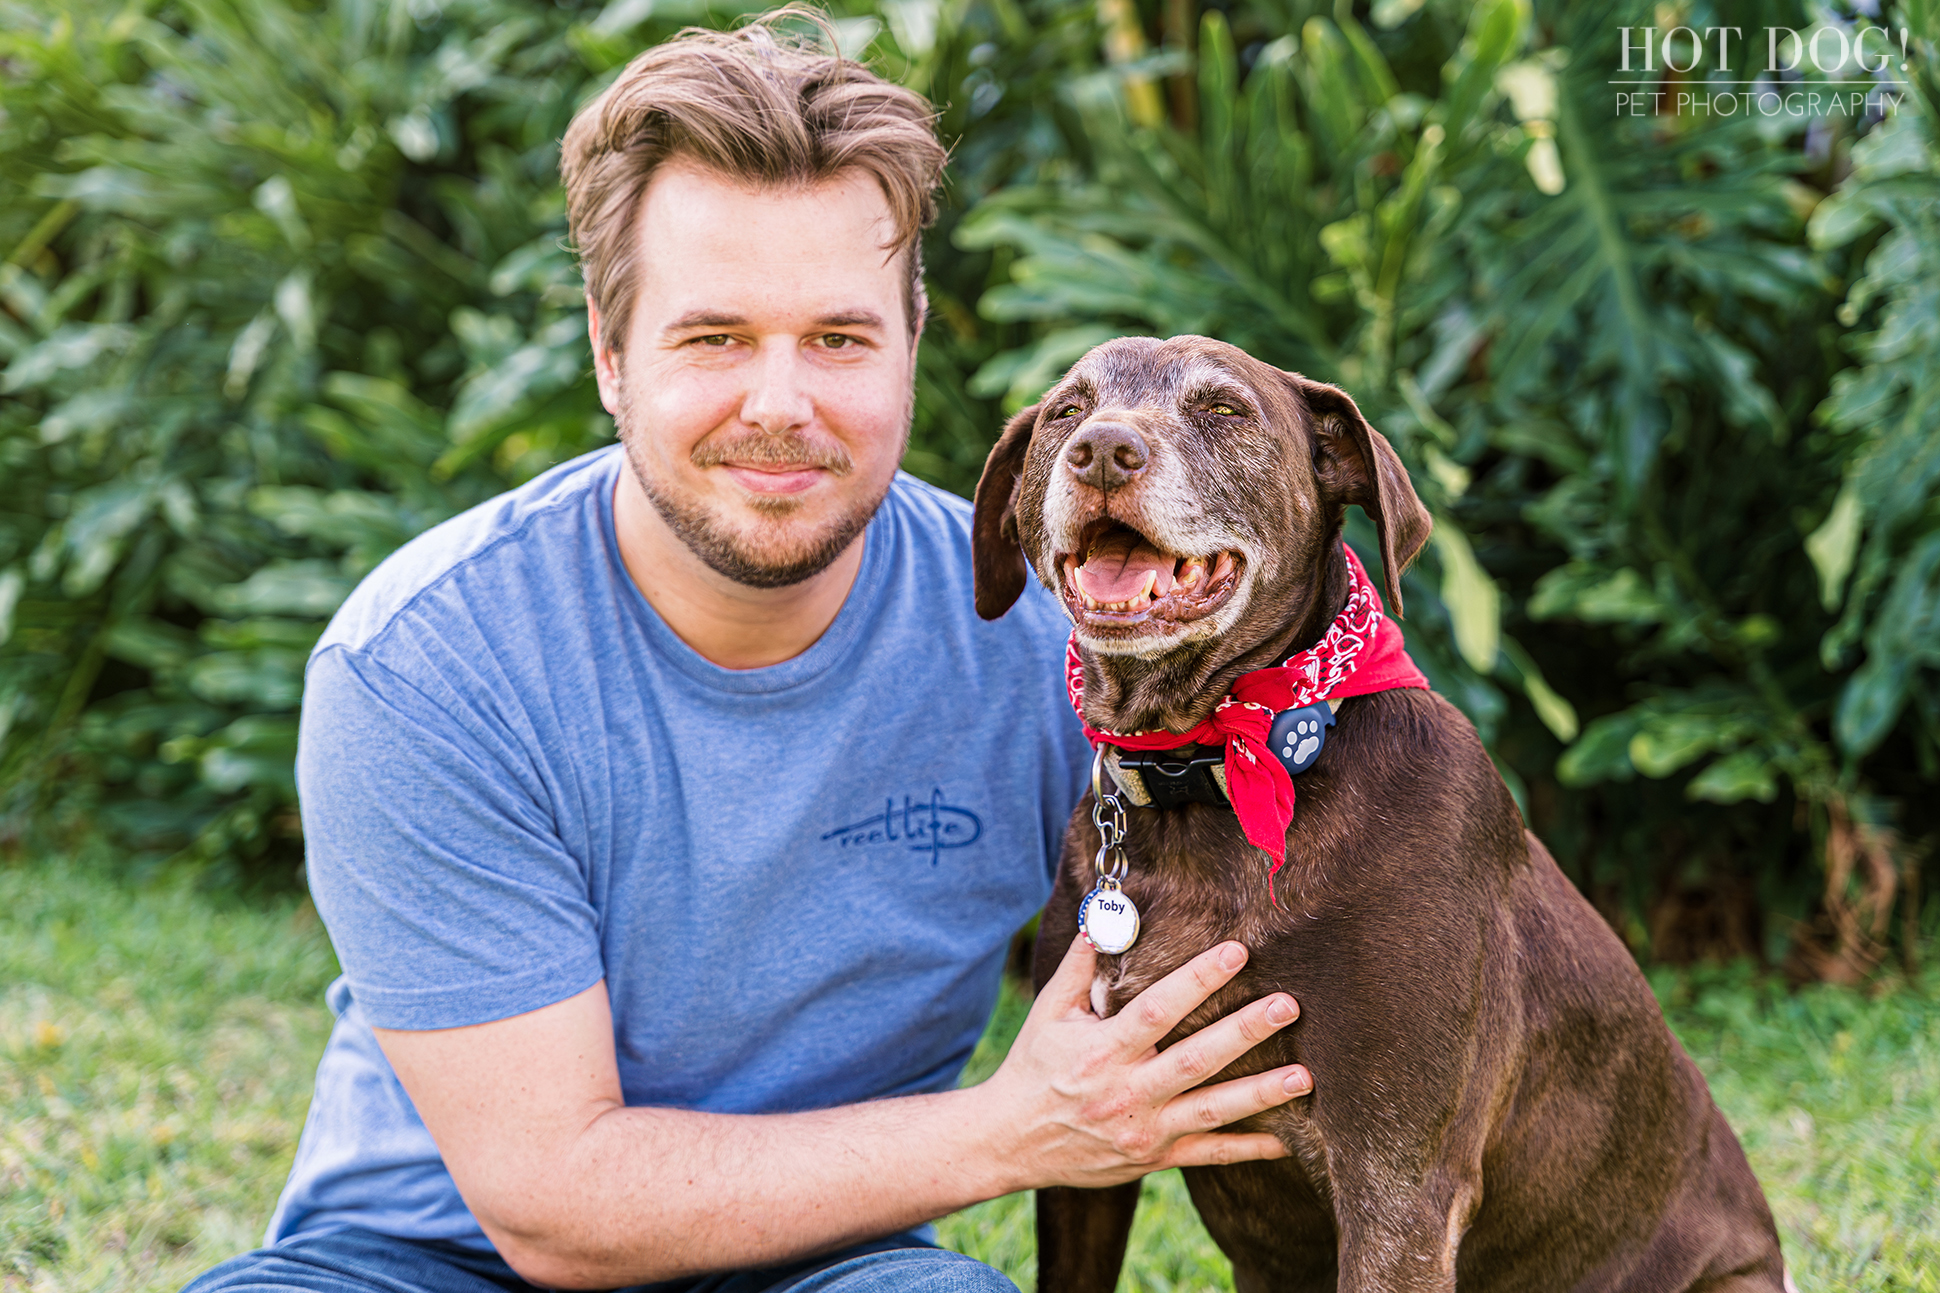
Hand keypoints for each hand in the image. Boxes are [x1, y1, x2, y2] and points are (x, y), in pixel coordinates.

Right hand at [973, 935, 1311, 1190]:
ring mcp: (1143, 1129)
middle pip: (1196, 1059)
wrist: (1010, 1141)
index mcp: (1103, 1050)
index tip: (1237, 952)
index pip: (1158, 1010)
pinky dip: (1247, 1149)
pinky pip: (1207, 1154)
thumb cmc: (1033, 1067)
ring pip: (1211, 1110)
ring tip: (1304, 1075)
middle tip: (1289, 1006)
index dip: (1198, 979)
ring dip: (1260, 1094)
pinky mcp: (1153, 1158)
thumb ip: (1081, 967)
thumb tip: (1103, 917)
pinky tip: (1288, 1141)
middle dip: (1244, 1031)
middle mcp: (1127, 1091)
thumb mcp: (1050, 1012)